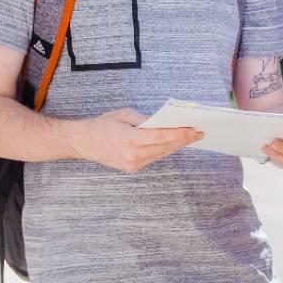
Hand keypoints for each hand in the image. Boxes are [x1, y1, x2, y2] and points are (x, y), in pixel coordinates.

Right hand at [69, 108, 201, 172]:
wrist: (83, 142)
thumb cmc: (103, 124)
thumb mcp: (124, 114)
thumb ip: (145, 119)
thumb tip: (164, 122)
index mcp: (130, 139)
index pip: (161, 136)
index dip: (180, 133)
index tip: (194, 129)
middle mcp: (133, 155)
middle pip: (165, 146)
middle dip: (183, 139)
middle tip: (200, 132)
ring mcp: (133, 164)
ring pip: (161, 153)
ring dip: (177, 145)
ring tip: (191, 137)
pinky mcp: (132, 168)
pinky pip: (154, 157)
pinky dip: (165, 149)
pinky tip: (175, 143)